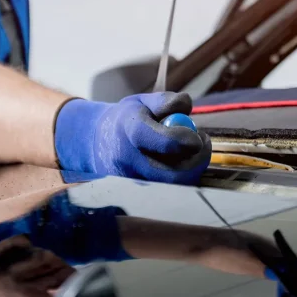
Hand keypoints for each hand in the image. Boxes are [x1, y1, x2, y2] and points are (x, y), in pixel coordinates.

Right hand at [54, 92, 211, 184]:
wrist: (94, 144)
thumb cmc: (126, 120)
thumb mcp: (142, 102)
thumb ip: (166, 101)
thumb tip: (187, 106)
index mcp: (130, 131)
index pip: (164, 142)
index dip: (187, 141)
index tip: (199, 136)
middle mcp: (128, 161)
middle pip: (174, 174)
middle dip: (196, 162)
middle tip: (202, 145)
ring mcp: (130, 183)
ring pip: (174, 186)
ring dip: (189, 169)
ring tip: (185, 150)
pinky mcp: (135, 195)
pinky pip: (167, 191)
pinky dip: (178, 177)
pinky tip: (173, 163)